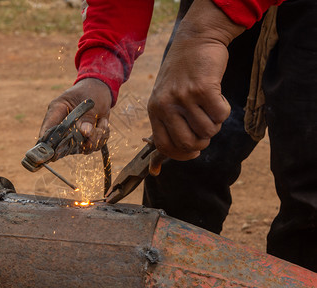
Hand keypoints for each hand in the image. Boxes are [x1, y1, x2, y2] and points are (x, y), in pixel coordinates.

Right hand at [39, 78, 111, 154]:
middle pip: (66, 145)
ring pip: (82, 148)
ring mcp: (72, 134)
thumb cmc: (91, 92)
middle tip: (96, 129)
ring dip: (97, 137)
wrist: (100, 90)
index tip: (53, 155)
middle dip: (85, 141)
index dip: (47, 145)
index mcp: (56, 111)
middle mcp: (62, 125)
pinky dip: (102, 137)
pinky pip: (93, 146)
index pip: (47, 131)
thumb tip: (85, 133)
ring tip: (101, 121)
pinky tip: (103, 123)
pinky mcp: (83, 138)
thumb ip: (87, 118)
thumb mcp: (90, 101)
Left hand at [147, 0, 243, 161]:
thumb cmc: (183, 73)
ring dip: (215, 123)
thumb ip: (169, 120)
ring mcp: (184, 97)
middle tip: (207, 129)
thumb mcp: (166, 96)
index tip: (194, 152)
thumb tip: (180, 153)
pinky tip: (218, 98)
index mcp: (155, 109)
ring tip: (210, 107)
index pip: (164, 146)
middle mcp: (166, 104)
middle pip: (187, 143)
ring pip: (208, 130)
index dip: (181, 155)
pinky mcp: (204, 88)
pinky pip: (221, 115)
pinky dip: (224, 110)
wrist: (195, 40)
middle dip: (202, 142)